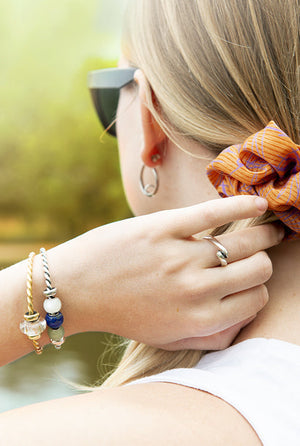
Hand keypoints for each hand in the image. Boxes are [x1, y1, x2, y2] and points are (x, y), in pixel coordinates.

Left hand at [49, 196, 282, 350]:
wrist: (76, 289)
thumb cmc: (123, 312)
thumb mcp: (166, 336)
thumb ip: (208, 335)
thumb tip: (243, 318)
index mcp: (199, 320)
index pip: (256, 299)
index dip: (257, 287)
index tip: (250, 277)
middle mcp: (196, 291)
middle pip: (258, 269)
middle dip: (263, 261)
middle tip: (261, 251)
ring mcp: (180, 257)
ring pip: (244, 241)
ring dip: (262, 233)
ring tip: (267, 227)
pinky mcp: (163, 228)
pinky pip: (214, 213)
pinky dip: (242, 205)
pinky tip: (257, 202)